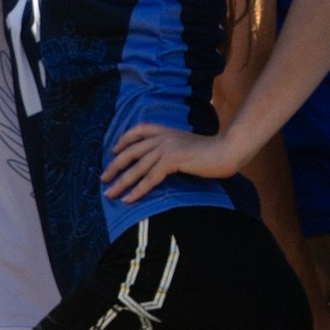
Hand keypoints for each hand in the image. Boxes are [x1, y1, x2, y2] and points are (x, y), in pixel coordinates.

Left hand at [100, 121, 239, 203]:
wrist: (226, 150)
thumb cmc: (212, 151)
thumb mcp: (188, 145)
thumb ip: (174, 148)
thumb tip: (164, 161)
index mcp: (166, 130)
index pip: (138, 130)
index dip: (123, 140)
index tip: (114, 150)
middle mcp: (163, 137)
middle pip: (131, 151)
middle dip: (115, 166)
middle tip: (103, 178)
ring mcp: (166, 148)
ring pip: (137, 167)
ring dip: (121, 182)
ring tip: (109, 193)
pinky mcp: (172, 160)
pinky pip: (149, 178)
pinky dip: (137, 190)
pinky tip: (128, 199)